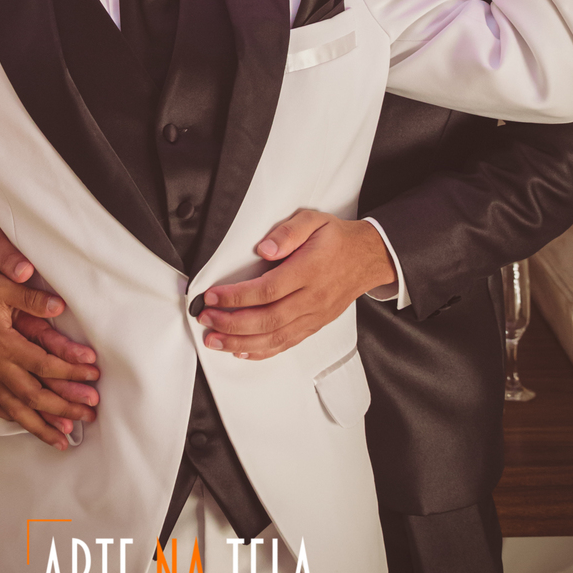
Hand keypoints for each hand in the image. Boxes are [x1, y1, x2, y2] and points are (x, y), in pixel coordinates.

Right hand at [0, 217, 100, 411]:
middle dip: (64, 407)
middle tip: (90, 411)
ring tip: (65, 439)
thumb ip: (32, 298)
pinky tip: (30, 427)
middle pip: (34, 396)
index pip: (44, 365)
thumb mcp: (2, 286)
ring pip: (17, 410)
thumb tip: (60, 307)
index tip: (92, 372)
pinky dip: (16, 420)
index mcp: (3, 344)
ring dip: (42, 426)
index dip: (71, 371)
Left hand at [197, 210, 394, 358]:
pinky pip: (287, 344)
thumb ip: (288, 232)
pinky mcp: (314, 325)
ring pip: (275, 337)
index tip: (212, 295)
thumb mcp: (314, 220)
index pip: (267, 290)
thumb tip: (265, 249)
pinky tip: (242, 350)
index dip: (236, 296)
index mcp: (309, 271)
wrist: (367, 258)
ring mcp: (314, 316)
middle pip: (267, 319)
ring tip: (214, 340)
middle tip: (205, 319)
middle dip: (231, 323)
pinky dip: (262, 351)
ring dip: (240, 342)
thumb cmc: (336, 239)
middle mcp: (312, 298)